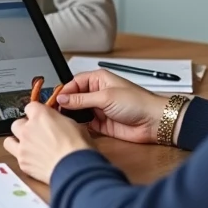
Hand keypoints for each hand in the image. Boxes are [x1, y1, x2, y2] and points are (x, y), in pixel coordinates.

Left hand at [3, 102, 92, 183]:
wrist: (74, 167)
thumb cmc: (77, 147)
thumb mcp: (73, 124)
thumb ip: (59, 120)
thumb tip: (57, 123)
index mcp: (40, 115)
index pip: (30, 107)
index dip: (36, 112)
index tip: (40, 117)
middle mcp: (27, 129)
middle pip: (17, 123)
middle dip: (25, 127)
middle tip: (35, 133)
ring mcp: (23, 146)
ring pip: (9, 140)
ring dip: (17, 141)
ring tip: (28, 146)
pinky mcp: (22, 162)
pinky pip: (15, 156)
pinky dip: (22, 157)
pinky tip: (33, 159)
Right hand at [55, 70, 169, 143]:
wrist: (154, 122)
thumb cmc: (137, 102)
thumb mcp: (105, 97)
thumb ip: (81, 98)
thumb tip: (62, 97)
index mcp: (98, 79)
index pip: (74, 82)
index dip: (63, 91)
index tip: (53, 100)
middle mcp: (97, 93)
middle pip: (74, 97)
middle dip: (64, 104)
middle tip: (53, 111)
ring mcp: (99, 108)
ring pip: (78, 111)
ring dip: (70, 116)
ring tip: (60, 120)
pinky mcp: (101, 124)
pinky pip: (84, 124)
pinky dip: (78, 126)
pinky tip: (71, 128)